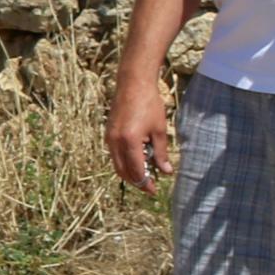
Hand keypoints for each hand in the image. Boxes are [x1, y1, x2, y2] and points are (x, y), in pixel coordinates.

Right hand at [109, 72, 175, 190]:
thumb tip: (165, 171)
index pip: (137, 171)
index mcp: (130, 142)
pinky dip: (125, 161)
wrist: (133, 84)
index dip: (146, 183)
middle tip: (149, 185)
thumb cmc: (149, 104)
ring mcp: (109, 138)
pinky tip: (137, 158)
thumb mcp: (159, 130)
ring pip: (117, 164)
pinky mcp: (108, 133)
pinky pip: (114, 154)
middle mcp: (116, 142)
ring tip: (145, 172)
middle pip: (123, 171)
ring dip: (130, 172)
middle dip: (136, 181)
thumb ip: (161, 153)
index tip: (154, 190)